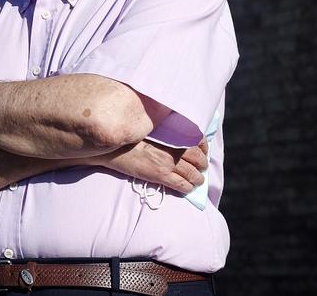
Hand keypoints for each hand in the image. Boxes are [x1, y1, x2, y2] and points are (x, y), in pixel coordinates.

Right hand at [92, 138, 207, 194]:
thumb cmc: (128, 137)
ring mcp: (168, 163)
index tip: (204, 151)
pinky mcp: (161, 176)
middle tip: (202, 168)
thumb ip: (165, 131)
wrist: (112, 148)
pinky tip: (187, 188)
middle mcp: (172, 148)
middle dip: (202, 164)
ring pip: (192, 174)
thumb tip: (177, 135)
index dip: (204, 147)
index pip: (197, 140)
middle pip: (198, 158)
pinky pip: (181, 185)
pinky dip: (187, 188)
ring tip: (198, 180)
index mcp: (171, 134)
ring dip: (198, 179)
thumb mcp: (149, 128)